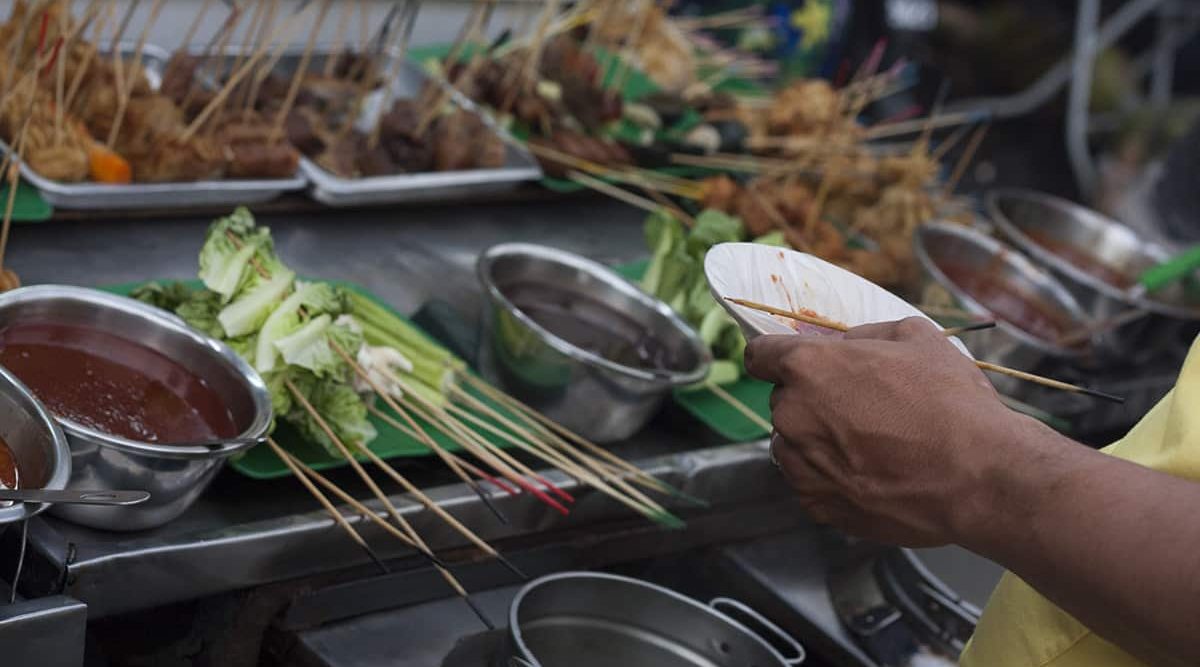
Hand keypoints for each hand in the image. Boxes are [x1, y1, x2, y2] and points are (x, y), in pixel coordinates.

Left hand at [745, 317, 1035, 546]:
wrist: (979, 477)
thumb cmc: (951, 401)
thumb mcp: (915, 338)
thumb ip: (864, 335)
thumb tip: (840, 344)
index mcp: (809, 367)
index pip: (760, 354)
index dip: (774, 356)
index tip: (786, 362)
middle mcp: (793, 415)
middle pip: (783, 400)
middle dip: (810, 399)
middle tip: (859, 406)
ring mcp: (801, 466)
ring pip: (792, 444)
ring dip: (816, 440)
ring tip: (869, 444)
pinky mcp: (817, 505)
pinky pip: (810, 482)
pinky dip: (830, 476)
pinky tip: (871, 472)